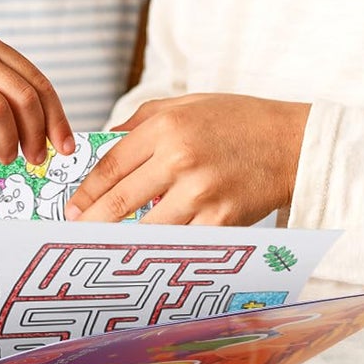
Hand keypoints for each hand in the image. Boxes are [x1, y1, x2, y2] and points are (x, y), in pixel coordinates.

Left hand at [66, 94, 309, 226]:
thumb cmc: (236, 122)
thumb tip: (99, 148)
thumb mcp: (185, 106)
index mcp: (166, 128)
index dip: (84, 193)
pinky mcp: (221, 221)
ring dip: (119, 242)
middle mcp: (180, 160)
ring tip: (102, 248)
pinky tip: (143, 256)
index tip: (70, 209)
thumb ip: (139, 124)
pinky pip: (179, 242)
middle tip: (74, 234)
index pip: (109, 167)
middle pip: (119, 202)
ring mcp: (201, 194)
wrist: (293, 143)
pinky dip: (159, 250)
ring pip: (144, 229)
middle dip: (91, 222)